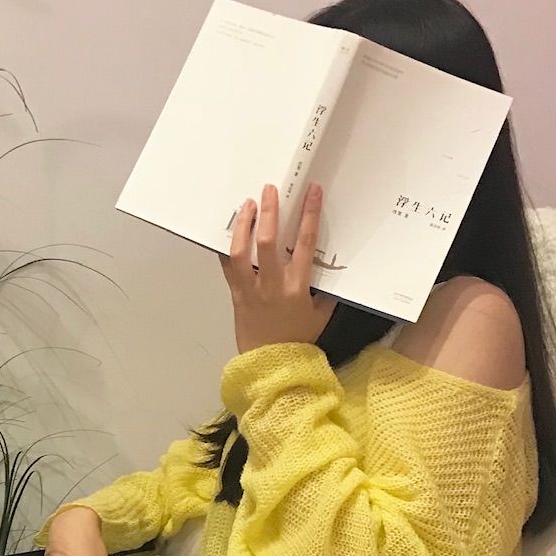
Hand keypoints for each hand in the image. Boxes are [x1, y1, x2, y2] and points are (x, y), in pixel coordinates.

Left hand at [221, 181, 336, 354]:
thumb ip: (324, 288)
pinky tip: (229, 232)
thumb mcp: (321, 313)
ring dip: (244, 225)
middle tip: (270, 189)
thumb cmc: (299, 340)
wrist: (272, 366)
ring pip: (242, 251)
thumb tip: (329, 264)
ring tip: (248, 204)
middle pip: (269, 241)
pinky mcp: (236, 295)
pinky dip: (227, 248)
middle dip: (270, 211)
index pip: (305, 244)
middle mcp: (273, 285)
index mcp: (298, 287)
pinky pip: (228, 267)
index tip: (312, 192)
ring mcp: (251, 289)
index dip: (309, 214)